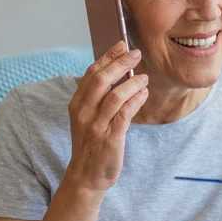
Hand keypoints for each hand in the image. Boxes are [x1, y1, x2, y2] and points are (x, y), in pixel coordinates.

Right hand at [65, 40, 148, 192]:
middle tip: (136, 54)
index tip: (121, 44)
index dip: (107, 56)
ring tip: (144, 77)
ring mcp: (96, 125)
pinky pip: (125, 113)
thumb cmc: (91, 144)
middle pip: (102, 79)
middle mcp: (83, 113)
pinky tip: (143, 93)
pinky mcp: (110, 138)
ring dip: (132, 82)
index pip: (91, 73)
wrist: (86, 176)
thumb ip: (98, 97)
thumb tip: (117, 72)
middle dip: (121, 63)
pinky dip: (136, 100)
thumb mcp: (87, 117)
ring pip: (115, 95)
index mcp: (76, 104)